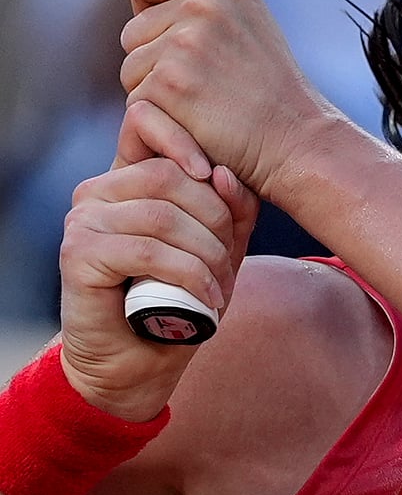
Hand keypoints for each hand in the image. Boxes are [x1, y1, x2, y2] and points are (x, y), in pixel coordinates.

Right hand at [57, 104, 258, 420]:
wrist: (141, 362)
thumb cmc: (182, 299)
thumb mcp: (221, 248)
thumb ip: (231, 209)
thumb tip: (225, 174)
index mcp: (127, 179)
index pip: (155, 132)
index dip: (191, 144)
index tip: (225, 183)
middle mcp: (98, 192)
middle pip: (169, 178)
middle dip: (215, 220)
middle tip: (230, 263)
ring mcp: (83, 221)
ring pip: (162, 216)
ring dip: (206, 255)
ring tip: (221, 288)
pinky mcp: (78, 255)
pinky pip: (147, 251)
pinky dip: (188, 275)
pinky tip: (208, 299)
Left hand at [120, 0, 334, 198]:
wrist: (297, 140)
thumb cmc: (272, 92)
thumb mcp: (248, 23)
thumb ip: (201, 4)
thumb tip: (148, 1)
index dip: (150, 8)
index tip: (173, 33)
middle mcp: (203, 3)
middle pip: (133, 30)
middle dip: (157, 59)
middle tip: (207, 82)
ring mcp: (185, 44)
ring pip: (132, 69)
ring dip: (158, 92)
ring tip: (207, 103)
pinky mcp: (168, 85)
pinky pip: (136, 103)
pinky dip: (160, 120)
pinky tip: (199, 124)